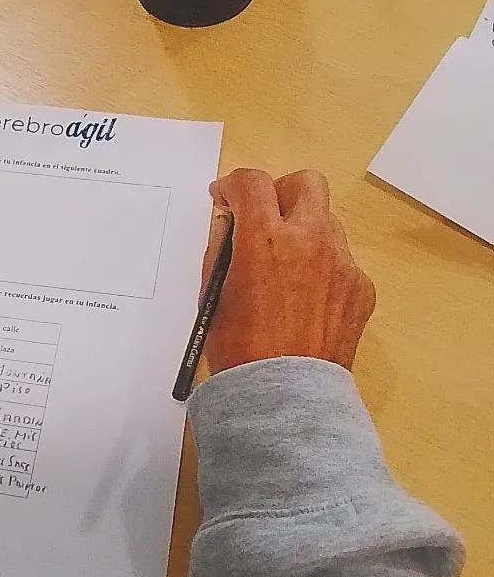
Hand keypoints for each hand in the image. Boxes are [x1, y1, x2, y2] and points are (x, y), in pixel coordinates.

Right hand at [201, 169, 375, 374]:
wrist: (284, 394)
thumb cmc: (238, 347)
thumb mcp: (213, 291)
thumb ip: (222, 247)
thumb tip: (229, 220)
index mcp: (266, 239)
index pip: (252, 182)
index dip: (233, 185)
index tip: (225, 198)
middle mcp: (310, 241)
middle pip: (305, 183)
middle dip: (280, 191)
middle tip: (264, 217)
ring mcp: (342, 263)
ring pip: (325, 222)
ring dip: (302, 231)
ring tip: (284, 266)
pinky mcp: (361, 288)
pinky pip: (340, 261)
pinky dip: (320, 268)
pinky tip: (303, 299)